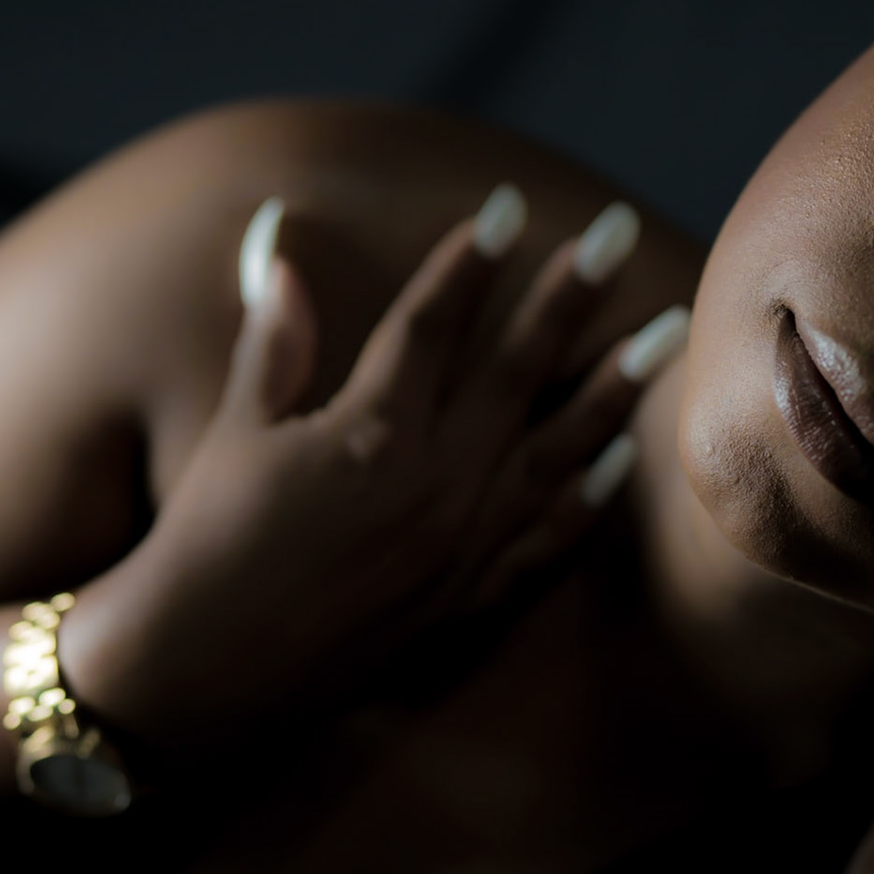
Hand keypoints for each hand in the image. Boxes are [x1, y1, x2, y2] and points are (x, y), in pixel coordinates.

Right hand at [61, 186, 688, 744]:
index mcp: (368, 432)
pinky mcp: (465, 597)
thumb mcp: (238, 430)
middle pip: (514, 369)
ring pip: (554, 450)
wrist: (205, 669)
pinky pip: (543, 543)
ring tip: (667, 329)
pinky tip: (622, 457)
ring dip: (613, 387)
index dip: (468, 261)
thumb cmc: (206, 540)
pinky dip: (585, 500)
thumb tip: (279, 244)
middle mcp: (430, 482)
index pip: (433, 324)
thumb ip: (275, 338)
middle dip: (569, 295)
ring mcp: (458, 544)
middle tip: (618, 232)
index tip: (506, 204)